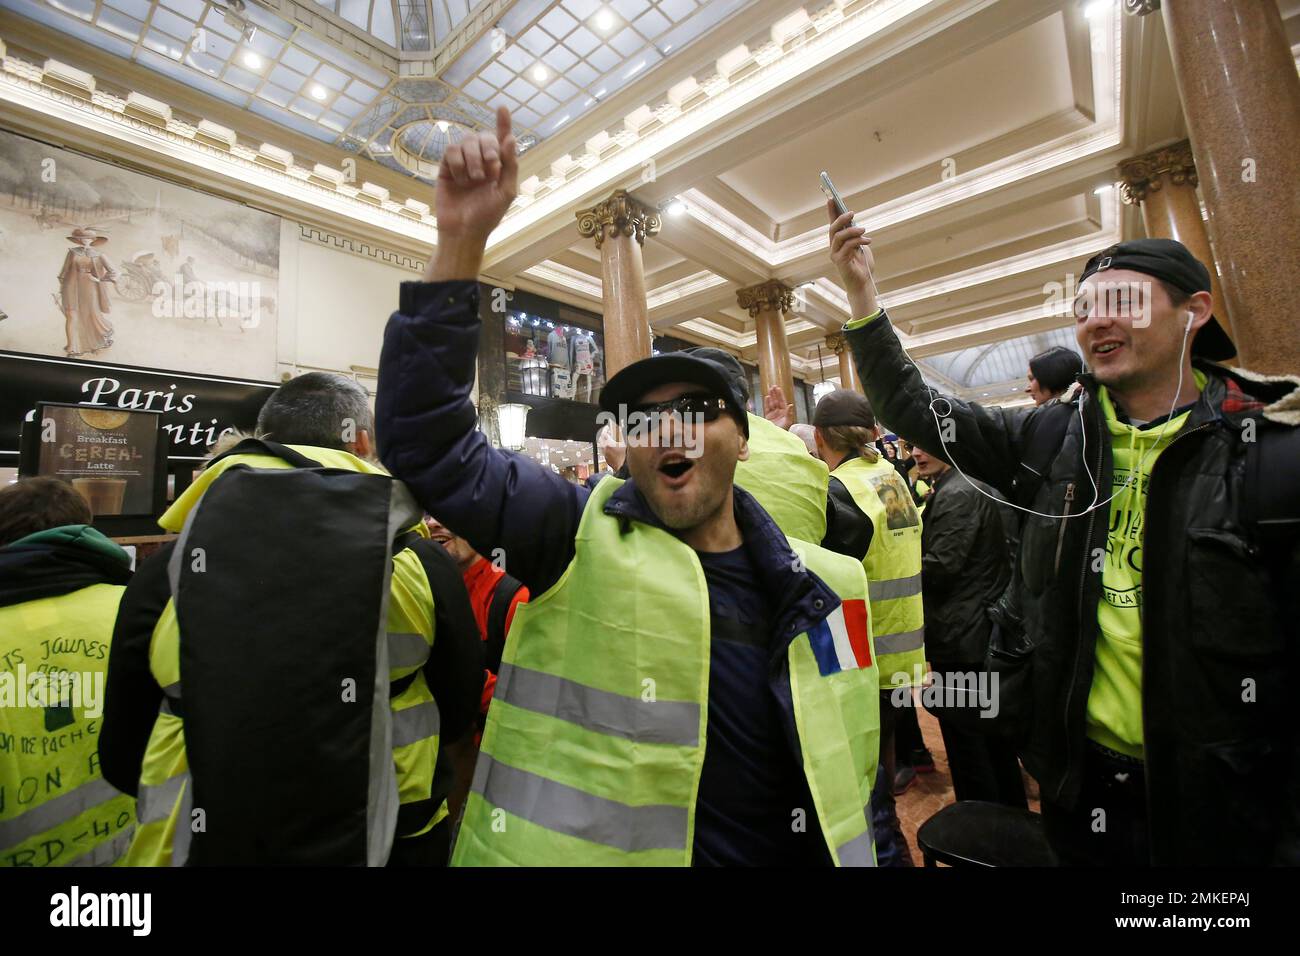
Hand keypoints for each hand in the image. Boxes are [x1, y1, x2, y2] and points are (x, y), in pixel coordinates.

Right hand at [427, 107, 518, 280]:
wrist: (463, 230)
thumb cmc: (487, 216)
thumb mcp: (506, 192)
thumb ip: (510, 165)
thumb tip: (510, 138)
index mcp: (498, 166)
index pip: (501, 140)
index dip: (503, 123)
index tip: (502, 108)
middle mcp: (481, 161)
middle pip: (484, 137)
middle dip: (489, 149)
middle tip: (491, 170)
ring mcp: (463, 163)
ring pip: (467, 141)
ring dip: (473, 160)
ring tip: (474, 181)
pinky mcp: (446, 167)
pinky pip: (451, 151)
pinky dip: (458, 164)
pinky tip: (460, 181)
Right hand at [763, 386, 794, 429]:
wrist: (775, 437)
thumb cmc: (783, 430)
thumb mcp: (788, 421)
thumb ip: (789, 413)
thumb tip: (791, 404)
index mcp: (784, 412)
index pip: (782, 401)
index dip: (780, 395)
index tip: (778, 388)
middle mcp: (778, 412)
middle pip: (776, 401)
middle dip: (775, 394)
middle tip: (773, 386)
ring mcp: (773, 414)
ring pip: (771, 403)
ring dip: (771, 396)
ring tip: (769, 390)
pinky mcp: (767, 417)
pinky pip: (767, 408)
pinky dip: (767, 403)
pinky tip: (767, 397)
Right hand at [827, 200, 878, 318]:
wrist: (863, 283)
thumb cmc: (862, 265)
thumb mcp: (860, 245)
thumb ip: (856, 235)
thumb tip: (854, 222)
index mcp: (838, 242)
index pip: (832, 223)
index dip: (831, 211)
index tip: (831, 198)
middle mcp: (834, 247)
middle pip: (833, 228)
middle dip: (841, 218)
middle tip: (852, 213)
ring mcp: (835, 254)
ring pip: (839, 236)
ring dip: (852, 231)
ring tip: (864, 230)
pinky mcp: (840, 261)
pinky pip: (847, 246)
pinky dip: (858, 241)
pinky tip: (868, 241)